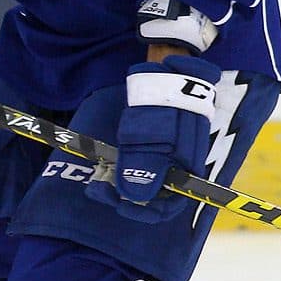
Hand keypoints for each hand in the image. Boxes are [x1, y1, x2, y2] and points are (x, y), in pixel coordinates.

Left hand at [85, 54, 219, 222]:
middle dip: (123, 198)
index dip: (143, 210)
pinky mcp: (149, 147)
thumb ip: (145, 166)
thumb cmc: (168, 101)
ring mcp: (162, 157)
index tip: (118, 204)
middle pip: (150, 198)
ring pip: (139, 183)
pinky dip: (117, 170)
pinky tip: (102, 165)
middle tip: (97, 188)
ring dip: (116, 185)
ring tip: (96, 180)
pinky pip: (134, 167)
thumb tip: (132, 197)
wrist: (171, 70)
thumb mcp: (155, 134)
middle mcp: (174, 168)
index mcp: (185, 170)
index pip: (167, 206)